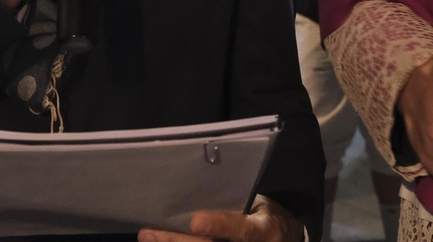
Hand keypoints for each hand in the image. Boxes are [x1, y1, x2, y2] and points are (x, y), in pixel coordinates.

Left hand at [139, 196, 300, 241]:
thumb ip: (233, 207)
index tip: (195, 221)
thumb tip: (197, 195)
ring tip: (148, 236)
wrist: (283, 239)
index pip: (241, 229)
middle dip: (178, 240)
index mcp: (264, 230)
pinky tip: (159, 240)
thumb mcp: (260, 207)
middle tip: (150, 232)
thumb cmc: (264, 216)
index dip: (219, 224)